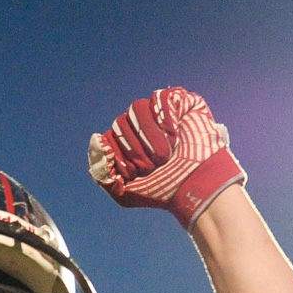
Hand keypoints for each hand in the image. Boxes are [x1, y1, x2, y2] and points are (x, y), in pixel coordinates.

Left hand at [88, 87, 245, 227]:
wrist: (197, 187)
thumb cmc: (165, 190)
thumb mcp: (125, 193)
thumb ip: (102, 173)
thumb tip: (95, 138)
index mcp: (127, 142)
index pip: (110, 136)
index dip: (123, 154)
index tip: (139, 172)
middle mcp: (140, 125)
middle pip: (121, 121)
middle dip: (137, 148)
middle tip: (157, 164)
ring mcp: (159, 112)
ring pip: (137, 107)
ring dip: (150, 134)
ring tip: (167, 152)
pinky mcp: (180, 103)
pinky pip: (160, 98)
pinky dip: (165, 118)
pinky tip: (175, 135)